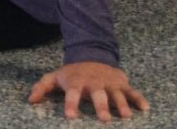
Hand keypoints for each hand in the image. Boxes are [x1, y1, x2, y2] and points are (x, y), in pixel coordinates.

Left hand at [29, 62, 149, 121]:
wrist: (92, 56)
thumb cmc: (72, 74)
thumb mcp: (55, 77)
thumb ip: (42, 87)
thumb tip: (31, 100)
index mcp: (77, 82)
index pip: (73, 94)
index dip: (71, 104)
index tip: (71, 116)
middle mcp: (94, 83)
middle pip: (98, 95)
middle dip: (101, 106)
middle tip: (104, 119)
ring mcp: (109, 83)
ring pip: (117, 94)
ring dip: (121, 104)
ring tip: (125, 116)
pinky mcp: (122, 84)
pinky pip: (133, 92)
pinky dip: (139, 99)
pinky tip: (145, 108)